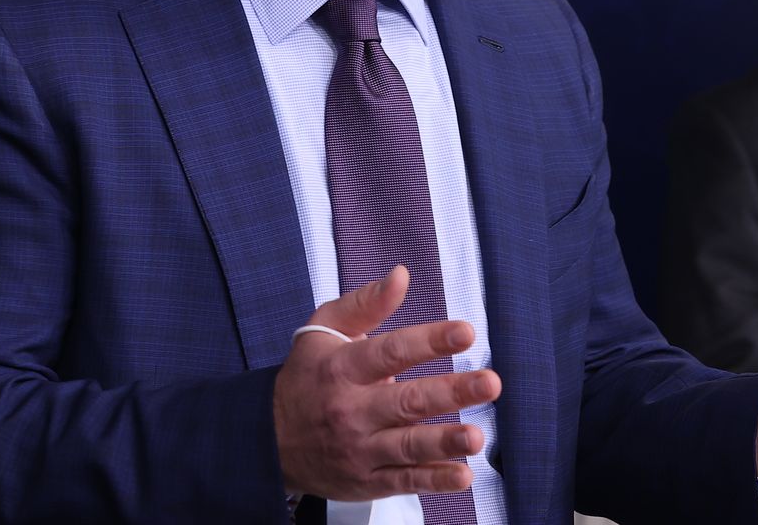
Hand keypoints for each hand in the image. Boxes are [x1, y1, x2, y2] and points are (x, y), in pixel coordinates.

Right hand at [273, 265, 501, 501]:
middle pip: (407, 400)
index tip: (466, 333)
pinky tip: (462, 475)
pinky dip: (434, 481)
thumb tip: (401, 276)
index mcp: (343, 368)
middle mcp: (351, 409)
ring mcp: (359, 448)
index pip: (391, 352)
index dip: (430, 341)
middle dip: (451, 392)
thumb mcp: (324, 331)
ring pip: (407, 445)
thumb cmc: (306, 377)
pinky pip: (404, 481)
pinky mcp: (366, 480)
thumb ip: (366, 303)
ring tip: (476, 436)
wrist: (268, 439)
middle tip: (489, 383)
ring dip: (445, 441)